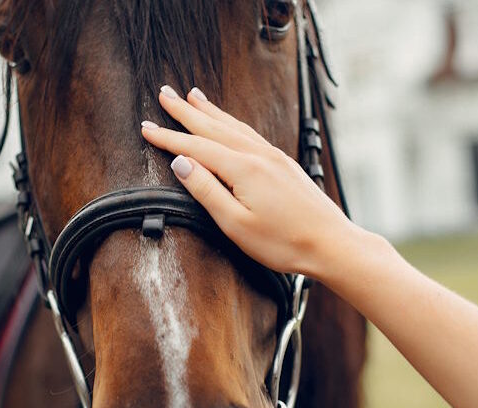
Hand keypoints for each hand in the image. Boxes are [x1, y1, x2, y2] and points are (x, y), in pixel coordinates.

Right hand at [140, 85, 353, 276]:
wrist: (331, 243)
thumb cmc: (284, 242)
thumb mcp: (236, 224)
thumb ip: (206, 190)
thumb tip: (181, 163)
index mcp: (243, 169)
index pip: (196, 146)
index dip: (168, 137)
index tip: (146, 127)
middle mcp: (258, 155)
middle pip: (214, 126)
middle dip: (186, 111)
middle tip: (164, 93)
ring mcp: (273, 156)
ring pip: (234, 125)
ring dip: (210, 110)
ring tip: (193, 96)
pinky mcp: (284, 163)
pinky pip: (250, 133)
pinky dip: (232, 122)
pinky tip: (229, 122)